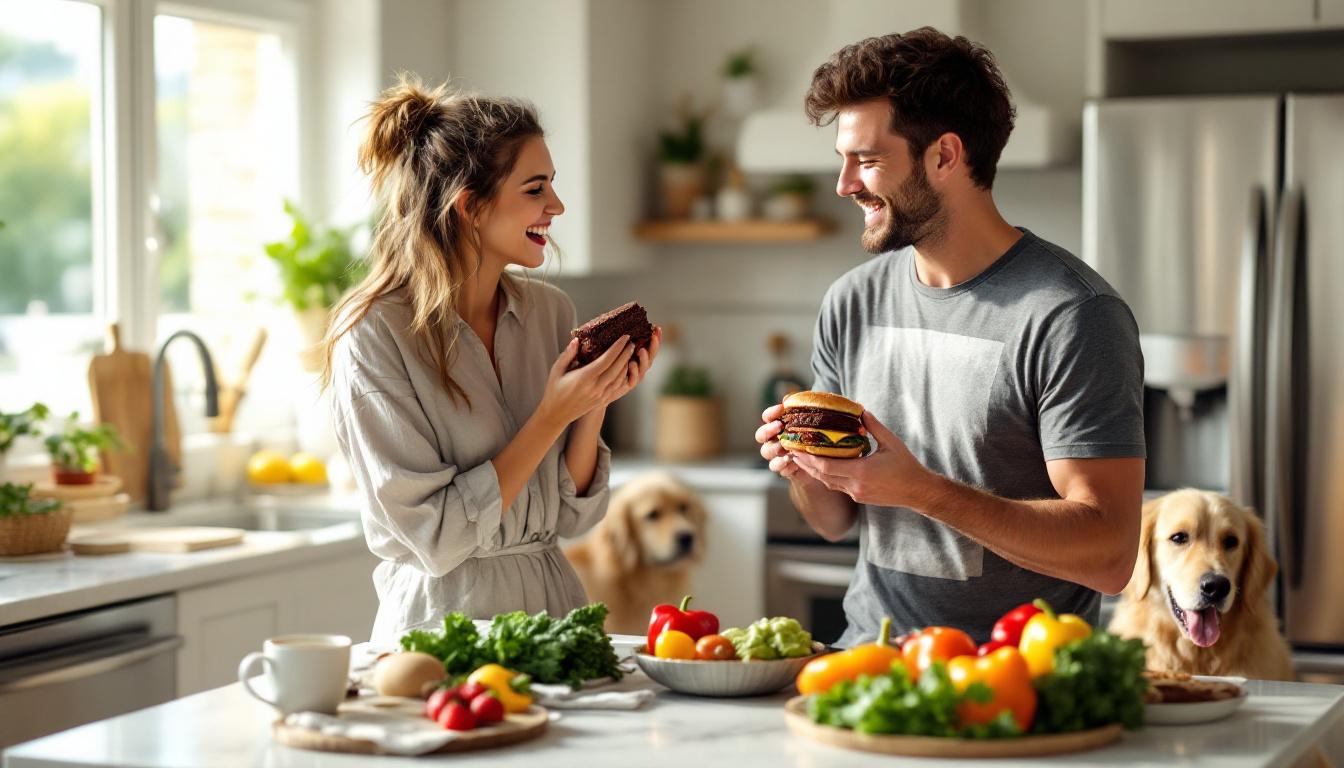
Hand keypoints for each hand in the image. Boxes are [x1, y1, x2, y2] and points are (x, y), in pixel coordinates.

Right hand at [541, 334, 637, 425]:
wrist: (557, 414)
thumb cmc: (555, 390)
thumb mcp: (556, 370)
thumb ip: (568, 354)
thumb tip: (577, 340)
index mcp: (584, 378)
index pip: (606, 360)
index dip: (617, 348)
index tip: (625, 337)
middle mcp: (595, 387)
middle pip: (617, 368)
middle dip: (626, 354)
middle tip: (632, 343)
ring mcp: (601, 395)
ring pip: (619, 378)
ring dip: (626, 364)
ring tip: (630, 352)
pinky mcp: (603, 401)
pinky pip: (617, 386)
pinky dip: (623, 375)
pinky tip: (624, 367)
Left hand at [593, 325, 661, 409]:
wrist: (592, 393)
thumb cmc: (598, 369)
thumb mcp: (607, 353)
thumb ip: (613, 342)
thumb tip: (617, 326)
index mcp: (635, 358)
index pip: (649, 346)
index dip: (655, 339)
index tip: (657, 327)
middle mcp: (637, 368)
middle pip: (650, 356)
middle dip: (655, 345)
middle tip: (655, 334)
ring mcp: (632, 378)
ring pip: (643, 368)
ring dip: (644, 358)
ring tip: (641, 350)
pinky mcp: (625, 387)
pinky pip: (632, 380)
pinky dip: (634, 372)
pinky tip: (631, 364)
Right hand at [755, 403, 824, 488]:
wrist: (821, 461)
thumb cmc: (812, 437)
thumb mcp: (810, 421)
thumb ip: (799, 409)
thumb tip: (789, 399)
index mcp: (777, 426)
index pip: (767, 417)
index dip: (771, 413)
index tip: (780, 408)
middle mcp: (772, 440)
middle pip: (760, 435)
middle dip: (768, 430)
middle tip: (780, 427)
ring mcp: (776, 455)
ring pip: (766, 452)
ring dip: (775, 449)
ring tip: (786, 448)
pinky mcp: (783, 468)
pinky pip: (777, 467)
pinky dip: (783, 465)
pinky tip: (794, 462)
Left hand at [787, 410, 929, 506]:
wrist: (917, 491)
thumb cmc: (906, 466)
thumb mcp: (891, 442)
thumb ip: (874, 427)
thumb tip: (861, 411)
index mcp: (861, 472)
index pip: (826, 466)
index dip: (809, 458)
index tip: (797, 448)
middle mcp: (855, 485)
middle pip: (822, 476)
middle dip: (805, 463)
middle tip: (792, 451)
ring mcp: (856, 493)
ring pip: (828, 483)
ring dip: (814, 471)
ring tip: (801, 458)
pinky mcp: (859, 497)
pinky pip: (837, 487)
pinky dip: (826, 477)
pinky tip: (820, 467)